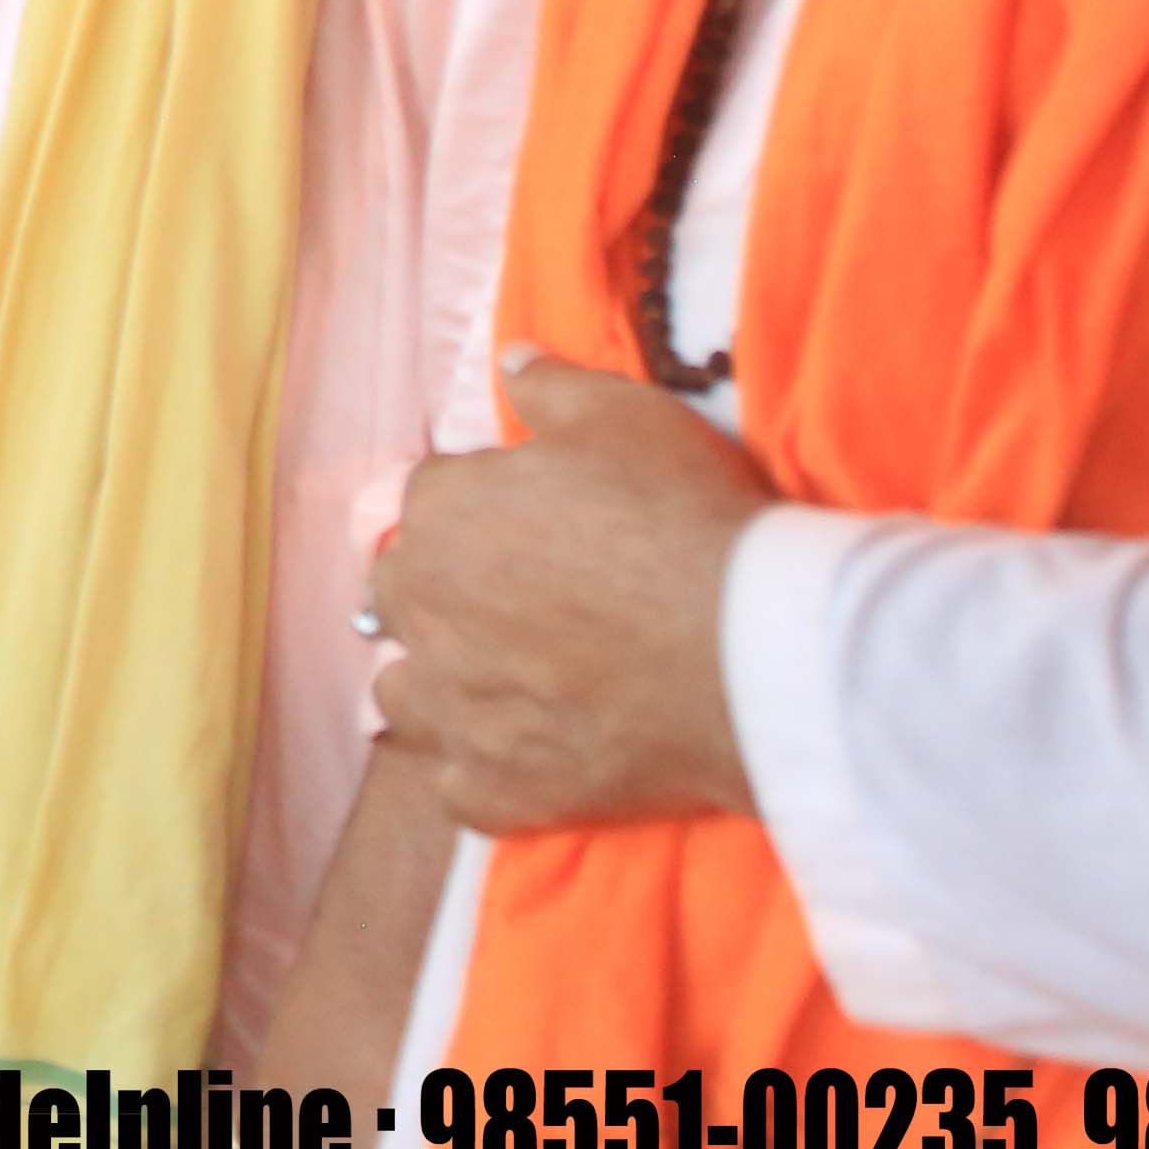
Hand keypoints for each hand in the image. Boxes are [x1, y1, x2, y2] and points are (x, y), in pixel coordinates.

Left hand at [367, 355, 773, 834]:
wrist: (748, 652)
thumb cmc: (682, 520)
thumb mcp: (625, 417)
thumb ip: (551, 388)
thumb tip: (510, 361)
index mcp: (440, 513)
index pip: (429, 498)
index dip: (483, 505)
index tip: (535, 523)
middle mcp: (423, 607)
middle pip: (400, 592)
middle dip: (444, 590)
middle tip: (521, 601)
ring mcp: (453, 707)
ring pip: (406, 693)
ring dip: (440, 685)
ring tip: (504, 683)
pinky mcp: (493, 787)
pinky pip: (457, 786)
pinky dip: (485, 773)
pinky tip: (530, 756)